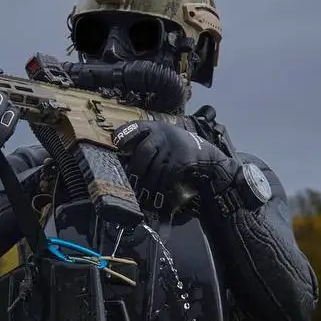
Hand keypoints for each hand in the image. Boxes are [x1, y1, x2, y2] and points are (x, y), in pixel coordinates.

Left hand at [112, 120, 230, 208]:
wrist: (206, 153)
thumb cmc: (178, 147)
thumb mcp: (164, 137)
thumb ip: (147, 141)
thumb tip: (124, 157)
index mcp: (156, 127)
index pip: (136, 127)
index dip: (124, 134)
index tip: (115, 142)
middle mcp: (163, 135)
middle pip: (144, 151)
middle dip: (135, 168)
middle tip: (130, 180)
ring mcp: (173, 147)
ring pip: (154, 167)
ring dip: (146, 182)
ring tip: (140, 192)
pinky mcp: (181, 161)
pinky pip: (166, 176)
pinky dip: (159, 187)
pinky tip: (155, 194)